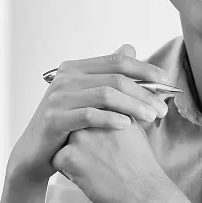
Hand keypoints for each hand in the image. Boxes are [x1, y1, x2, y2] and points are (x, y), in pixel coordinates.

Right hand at [7, 43, 170, 185]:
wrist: (35, 153)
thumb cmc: (67, 126)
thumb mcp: (87, 97)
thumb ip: (107, 75)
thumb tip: (131, 49)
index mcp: (76, 68)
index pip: (117, 61)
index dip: (145, 69)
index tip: (166, 81)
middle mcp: (66, 77)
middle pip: (115, 78)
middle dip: (144, 92)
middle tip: (162, 109)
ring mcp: (58, 97)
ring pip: (106, 94)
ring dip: (133, 105)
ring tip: (151, 117)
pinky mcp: (54, 119)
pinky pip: (88, 115)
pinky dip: (110, 119)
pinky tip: (127, 126)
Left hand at [52, 122, 184, 202]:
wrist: (145, 192)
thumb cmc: (141, 165)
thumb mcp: (134, 130)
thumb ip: (116, 117)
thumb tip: (104, 116)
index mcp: (108, 109)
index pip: (86, 114)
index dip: (91, 131)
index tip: (103, 147)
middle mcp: (93, 118)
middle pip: (73, 126)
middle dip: (79, 141)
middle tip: (97, 158)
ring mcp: (80, 136)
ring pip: (62, 142)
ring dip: (73, 155)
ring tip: (93, 168)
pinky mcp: (71, 156)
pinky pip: (57, 160)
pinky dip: (67, 170)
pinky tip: (87, 177)